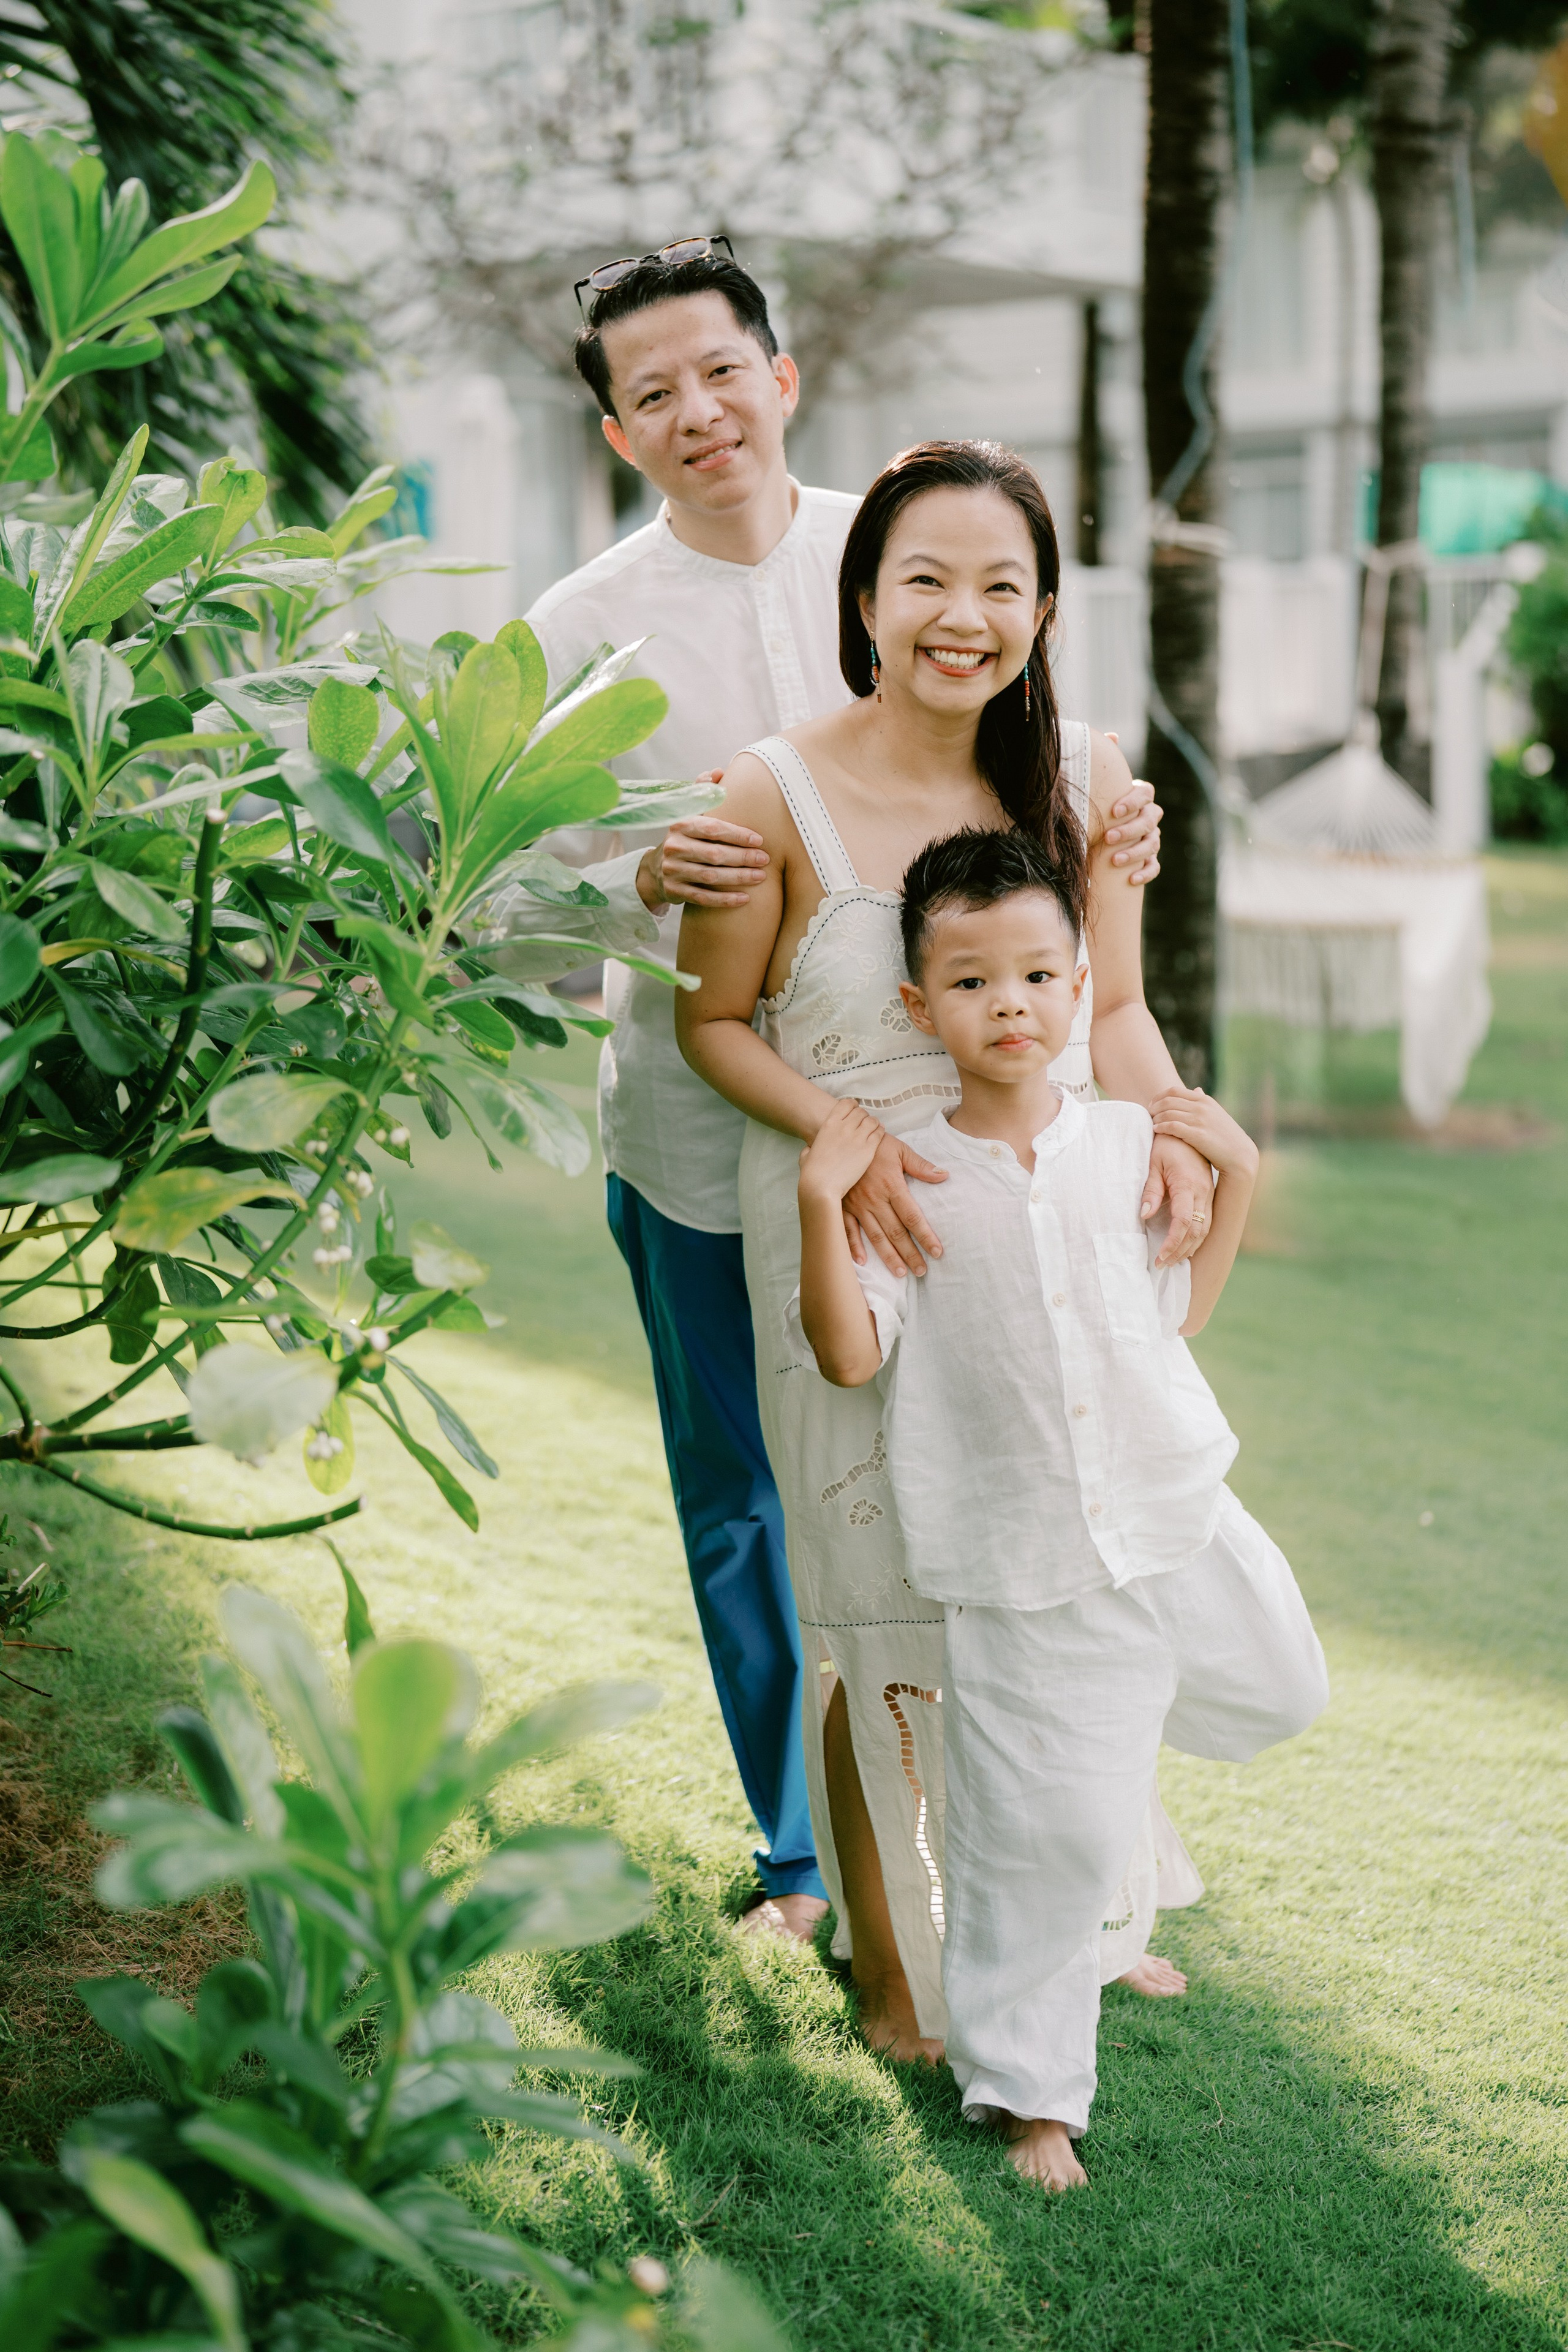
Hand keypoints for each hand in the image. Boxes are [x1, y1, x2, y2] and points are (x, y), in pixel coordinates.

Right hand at [637, 785, 770, 910]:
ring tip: (760, 877)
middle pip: (714, 854)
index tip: (759, 840)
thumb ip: (703, 792)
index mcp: (680, 825)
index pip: (713, 828)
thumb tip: (719, 772)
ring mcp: (672, 871)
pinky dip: (725, 900)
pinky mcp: (674, 892)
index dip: (737, 834)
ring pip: (710, 877)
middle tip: (765, 859)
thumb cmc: (684, 838)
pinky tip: (745, 899)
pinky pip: (703, 897)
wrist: (656, 871)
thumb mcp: (688, 813)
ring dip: (738, 878)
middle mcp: (674, 847)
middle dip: (743, 857)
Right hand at [799, 1100, 885, 1205]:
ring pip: (872, 1121)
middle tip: (865, 1123)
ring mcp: (857, 1137)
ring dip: (874, 1123)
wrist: (821, 1186)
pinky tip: (879, 1136)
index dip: (853, 1106)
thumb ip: (809, 1149)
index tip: (855, 1111)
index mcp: (829, 1124)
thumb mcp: (806, 1155)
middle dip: (864, 1117)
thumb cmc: (812, 1173)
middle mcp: (844, 1127)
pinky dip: (880, 1132)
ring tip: (874, 1129)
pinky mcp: (868, 1149)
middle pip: (861, 1112)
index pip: (846, 1104)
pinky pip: (879, 1133)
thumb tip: (809, 1150)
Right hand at [841, 1130, 948, 1275]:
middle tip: (922, 1271)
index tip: (937, 1252)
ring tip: (900, 1273)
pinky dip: (854, 1246)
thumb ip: (921, 1165)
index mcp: (891, 1185)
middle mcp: (874, 1199)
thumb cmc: (872, 1144)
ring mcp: (857, 1205)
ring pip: (875, 1236)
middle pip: (896, 1232)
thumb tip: (943, 1176)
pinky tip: (863, 1262)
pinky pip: (848, 1230)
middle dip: (910, 1254)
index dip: (925, 1236)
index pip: (912, 1216)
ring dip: (888, 1256)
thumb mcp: (899, 1149)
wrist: (841, 1137)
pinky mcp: (842, 1206)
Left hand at [1101, 777, 1161, 885]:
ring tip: (1115, 860)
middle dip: (1128, 830)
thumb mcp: (1096, 808)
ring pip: (1152, 844)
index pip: (1145, 795)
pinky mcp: (1151, 858)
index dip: (1133, 803)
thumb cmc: (1096, 816)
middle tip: (1108, 838)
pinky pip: (1154, 867)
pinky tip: (1131, 879)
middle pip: (1148, 821)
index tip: (1114, 812)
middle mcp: (1150, 817)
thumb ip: (1093, 806)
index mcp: (1141, 799)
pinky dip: (1145, 873)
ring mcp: (1152, 838)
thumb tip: (1070, 810)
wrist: (1099, 838)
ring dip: (1134, 853)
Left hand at [1138, 1123, 1217, 1265]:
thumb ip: (1150, 1190)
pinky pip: (1207, 1222)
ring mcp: (1209, 1194)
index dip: (1172, 1243)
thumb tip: (1144, 1215)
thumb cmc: (1165, 1145)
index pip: (1183, 1222)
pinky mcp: (1209, 1195)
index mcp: (1188, 1184)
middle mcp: (1203, 1192)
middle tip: (1161, 1265)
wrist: (1185, 1130)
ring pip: (1205, 1229)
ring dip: (1189, 1248)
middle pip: (1196, 1231)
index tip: (1160, 1257)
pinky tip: (1185, 1247)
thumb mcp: (1152, 1164)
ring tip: (1171, 1261)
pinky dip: (1196, 1238)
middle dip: (1180, 1251)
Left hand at [1151, 1086, 1259, 1182]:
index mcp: (1204, 1100)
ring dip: (1156, 1117)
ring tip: (1152, 1123)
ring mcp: (1200, 1120)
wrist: (1239, 1155)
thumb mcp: (1216, 1113)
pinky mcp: (1197, 1135)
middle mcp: (1202, 1107)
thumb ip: (1204, 1102)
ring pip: (1168, 1113)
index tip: (1152, 1104)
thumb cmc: (1225, 1136)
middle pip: (1168, 1100)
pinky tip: (1156, 1130)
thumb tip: (1196, 1090)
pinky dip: (1161, 1127)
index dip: (1159, 1096)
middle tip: (1148, 1114)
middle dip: (1154, 1107)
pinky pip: (1172, 1126)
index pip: (1174, 1091)